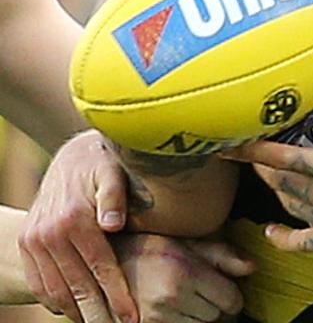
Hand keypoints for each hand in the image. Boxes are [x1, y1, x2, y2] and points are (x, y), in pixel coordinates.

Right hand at [18, 130, 136, 322]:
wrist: (71, 156)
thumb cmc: (103, 164)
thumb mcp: (113, 170)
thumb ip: (115, 195)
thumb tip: (113, 224)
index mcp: (75, 217)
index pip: (100, 266)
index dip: (117, 294)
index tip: (133, 317)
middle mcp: (50, 232)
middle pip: (77, 284)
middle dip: (99, 313)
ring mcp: (35, 240)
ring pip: (56, 288)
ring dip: (77, 312)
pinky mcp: (27, 243)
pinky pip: (39, 281)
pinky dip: (55, 300)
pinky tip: (74, 311)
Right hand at [113, 234, 254, 322]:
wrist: (107, 263)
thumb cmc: (152, 250)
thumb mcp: (190, 244)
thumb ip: (224, 256)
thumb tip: (253, 267)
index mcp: (186, 272)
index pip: (231, 300)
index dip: (234, 297)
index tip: (227, 291)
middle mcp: (171, 297)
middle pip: (217, 316)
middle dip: (216, 306)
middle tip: (202, 292)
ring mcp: (156, 317)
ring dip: (199, 317)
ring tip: (186, 299)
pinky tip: (177, 310)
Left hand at [224, 64, 312, 269]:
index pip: (280, 155)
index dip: (252, 149)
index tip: (229, 144)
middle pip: (277, 179)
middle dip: (261, 166)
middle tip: (249, 154)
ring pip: (286, 203)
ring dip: (274, 189)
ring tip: (268, 176)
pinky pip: (299, 242)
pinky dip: (282, 237)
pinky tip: (273, 232)